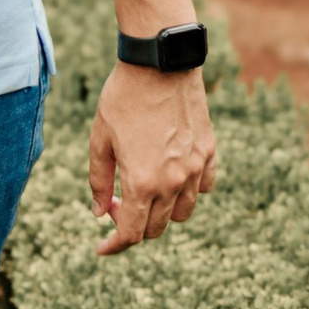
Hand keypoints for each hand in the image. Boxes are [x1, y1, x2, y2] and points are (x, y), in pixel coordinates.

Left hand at [88, 61, 214, 255]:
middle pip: (156, 228)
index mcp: (142, 183)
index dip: (115, 245)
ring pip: (182, 212)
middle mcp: (173, 182)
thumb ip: (99, 181)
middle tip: (117, 202)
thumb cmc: (122, 98)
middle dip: (134, 224)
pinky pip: (203, 187)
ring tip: (145, 188)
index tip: (103, 246)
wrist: (160, 63)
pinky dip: (188, 190)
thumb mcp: (100, 140)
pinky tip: (171, 174)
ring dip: (162, 211)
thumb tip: (100, 213)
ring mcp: (195, 168)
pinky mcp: (209, 152)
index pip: (132, 234)